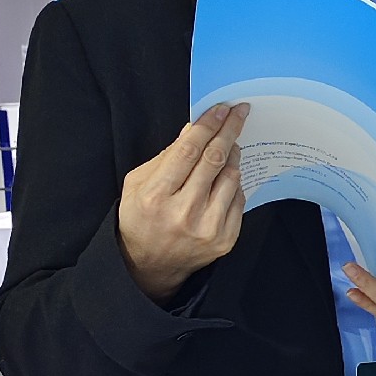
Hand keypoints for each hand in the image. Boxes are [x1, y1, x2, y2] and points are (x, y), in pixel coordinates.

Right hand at [117, 102, 247, 302]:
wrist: (150, 266)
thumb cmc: (141, 218)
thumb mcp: (137, 184)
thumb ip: (165, 157)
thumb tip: (193, 130)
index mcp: (157, 196)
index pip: (189, 151)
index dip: (207, 126)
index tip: (221, 109)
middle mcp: (184, 212)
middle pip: (214, 160)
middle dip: (228, 131)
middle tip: (238, 113)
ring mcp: (208, 228)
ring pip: (231, 178)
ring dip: (233, 155)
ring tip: (229, 144)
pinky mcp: (225, 240)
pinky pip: (239, 199)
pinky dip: (234, 182)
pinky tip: (226, 176)